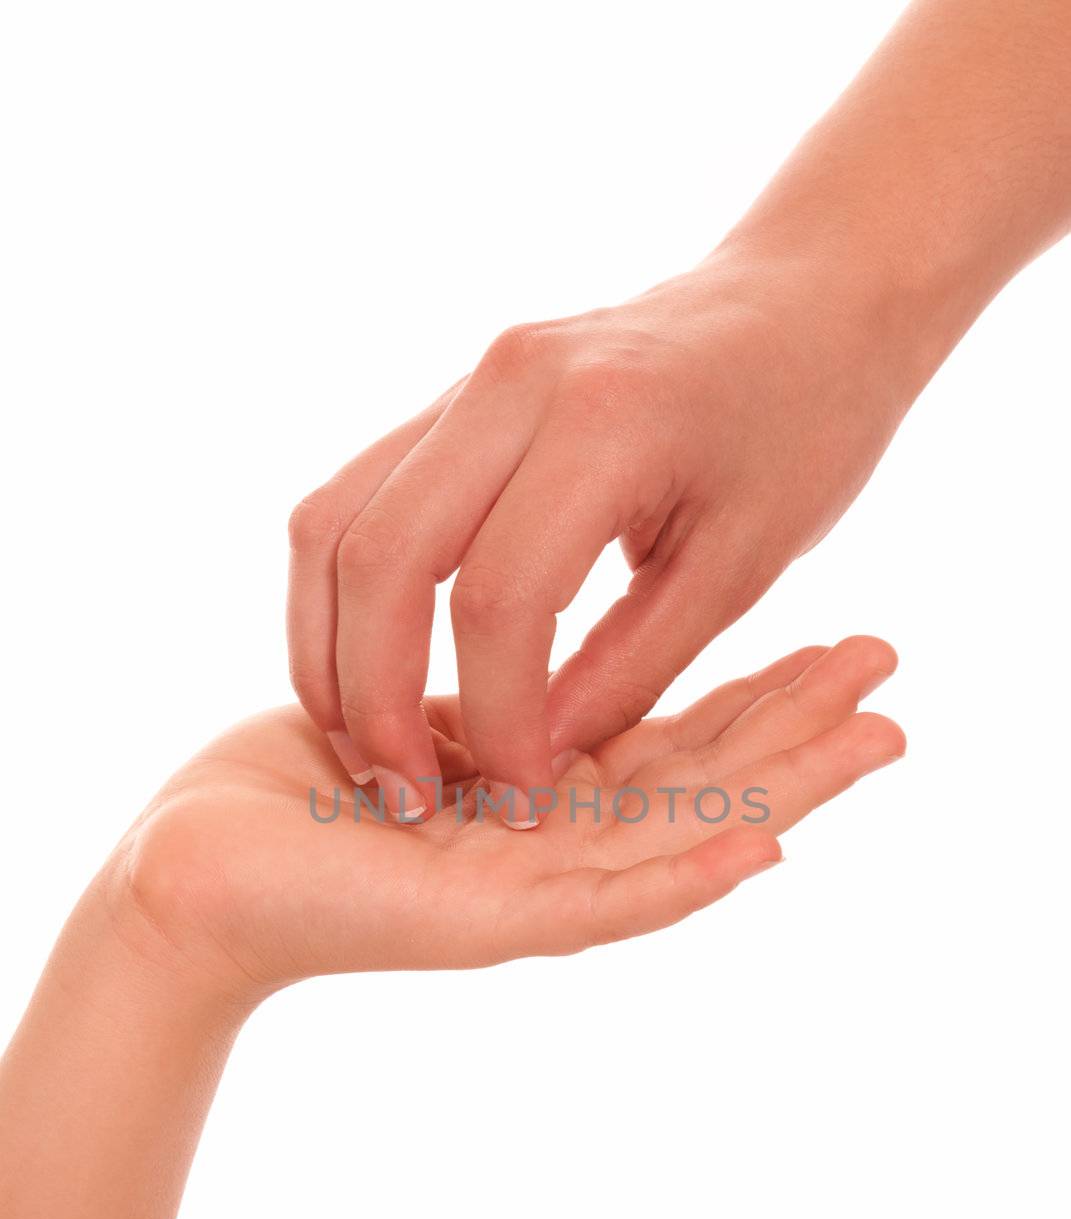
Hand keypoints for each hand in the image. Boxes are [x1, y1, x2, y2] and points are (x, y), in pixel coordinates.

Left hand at [118, 636, 903, 1000]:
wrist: (202, 869)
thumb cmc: (292, 789)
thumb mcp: (410, 709)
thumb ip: (488, 691)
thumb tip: (543, 635)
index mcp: (541, 794)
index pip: (671, 739)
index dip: (752, 691)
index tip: (827, 638)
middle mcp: (556, 845)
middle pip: (702, 786)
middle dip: (797, 729)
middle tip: (893, 680)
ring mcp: (535, 892)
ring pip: (682, 841)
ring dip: (781, 796)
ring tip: (878, 742)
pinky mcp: (495, 925)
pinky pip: (606, 899)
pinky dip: (686, 877)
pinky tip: (768, 846)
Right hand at [287, 249, 911, 817]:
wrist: (800, 299)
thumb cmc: (801, 429)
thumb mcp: (742, 565)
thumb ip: (632, 667)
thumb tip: (534, 756)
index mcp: (605, 422)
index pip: (500, 600)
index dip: (496, 720)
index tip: (520, 800)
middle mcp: (510, 384)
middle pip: (381, 557)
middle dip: (374, 696)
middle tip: (401, 793)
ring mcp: (465, 381)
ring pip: (334, 522)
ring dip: (330, 647)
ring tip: (363, 744)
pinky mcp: (446, 399)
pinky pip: (351, 498)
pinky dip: (343, 595)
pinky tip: (368, 667)